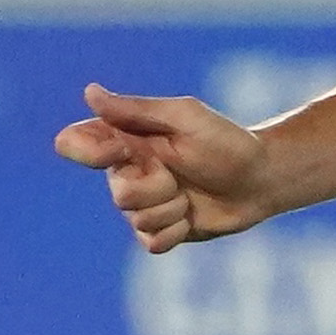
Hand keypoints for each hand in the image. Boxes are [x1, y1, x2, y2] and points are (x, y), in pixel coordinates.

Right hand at [52, 82, 276, 252]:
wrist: (261, 178)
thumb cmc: (225, 140)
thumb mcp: (183, 117)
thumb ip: (136, 110)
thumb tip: (89, 93)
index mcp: (123, 139)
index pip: (74, 144)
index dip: (94, 153)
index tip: (124, 150)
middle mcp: (125, 172)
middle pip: (118, 193)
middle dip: (157, 186)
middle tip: (180, 172)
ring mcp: (141, 204)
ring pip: (137, 219)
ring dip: (172, 208)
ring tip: (191, 192)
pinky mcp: (159, 231)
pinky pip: (152, 242)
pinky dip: (177, 230)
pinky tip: (191, 216)